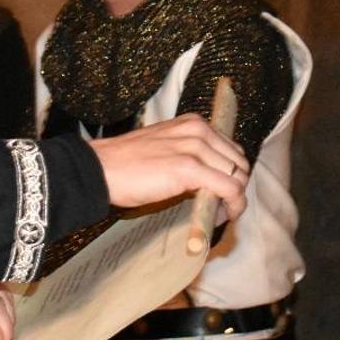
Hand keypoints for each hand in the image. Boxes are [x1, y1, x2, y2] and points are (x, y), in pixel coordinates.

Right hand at [89, 114, 249, 220]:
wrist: (100, 170)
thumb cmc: (124, 163)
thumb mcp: (164, 147)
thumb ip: (188, 154)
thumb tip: (208, 179)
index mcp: (192, 123)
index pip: (230, 149)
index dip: (231, 173)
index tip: (222, 192)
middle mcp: (198, 131)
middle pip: (239, 162)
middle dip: (236, 187)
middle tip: (222, 206)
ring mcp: (195, 148)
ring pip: (238, 177)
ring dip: (235, 199)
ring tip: (219, 213)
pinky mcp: (190, 169)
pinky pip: (230, 189)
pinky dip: (233, 206)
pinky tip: (222, 215)